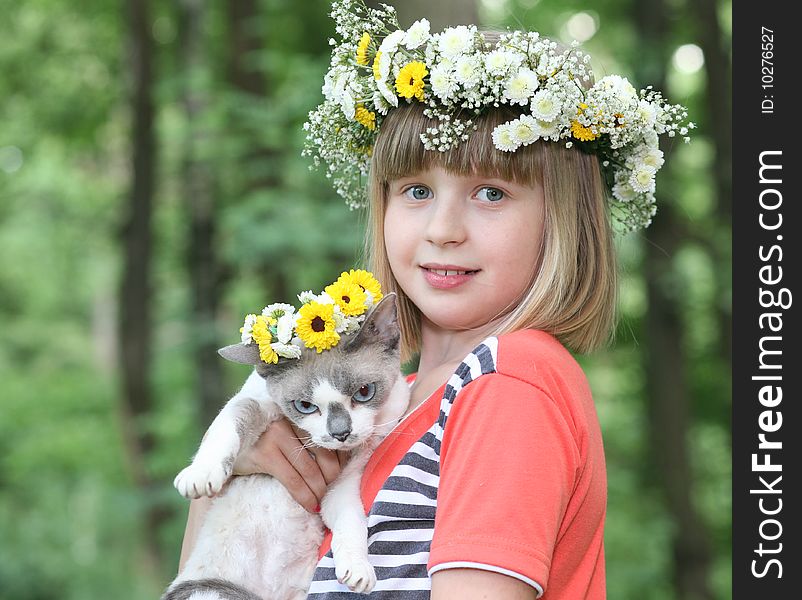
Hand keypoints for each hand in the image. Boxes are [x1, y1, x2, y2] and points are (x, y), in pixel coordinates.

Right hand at [232, 417, 346, 511]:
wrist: (217, 442)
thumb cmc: (257, 439)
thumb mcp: (280, 432)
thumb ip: (302, 440)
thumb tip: (340, 459)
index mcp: (294, 416)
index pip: (325, 438)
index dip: (339, 457)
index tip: (344, 473)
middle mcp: (286, 423)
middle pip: (322, 454)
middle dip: (332, 477)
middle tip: (333, 492)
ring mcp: (275, 438)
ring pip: (309, 470)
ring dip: (320, 490)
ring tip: (322, 501)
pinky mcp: (264, 455)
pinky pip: (292, 480)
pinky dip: (305, 496)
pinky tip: (311, 506)